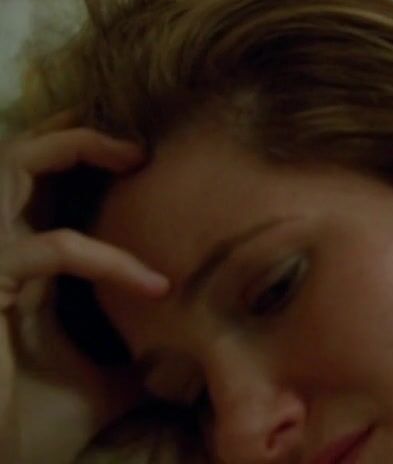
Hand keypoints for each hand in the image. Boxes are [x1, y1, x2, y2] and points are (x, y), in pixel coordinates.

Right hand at [0, 120, 168, 463]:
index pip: (33, 181)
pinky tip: (154, 285)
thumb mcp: (104, 368)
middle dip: (72, 132)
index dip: (73, 149)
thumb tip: (201, 336)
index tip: (137, 149)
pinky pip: (55, 248)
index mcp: (13, 257)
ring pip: (14, 164)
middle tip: (137, 143)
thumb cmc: (33, 416)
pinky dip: (110, 259)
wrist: (1, 452)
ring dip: (75, 147)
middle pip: (15, 155)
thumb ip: (139, 343)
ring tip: (135, 157)